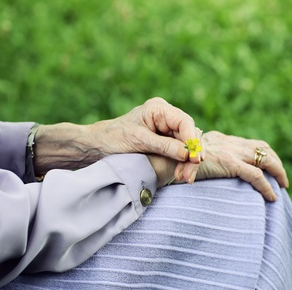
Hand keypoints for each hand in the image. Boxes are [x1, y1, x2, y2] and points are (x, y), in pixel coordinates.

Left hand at [34, 98, 201, 177]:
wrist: (96, 146)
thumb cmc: (113, 139)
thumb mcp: (139, 142)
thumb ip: (164, 146)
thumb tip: (188, 154)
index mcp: (159, 109)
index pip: (185, 122)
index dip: (193, 141)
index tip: (195, 158)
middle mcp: (166, 117)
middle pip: (189, 135)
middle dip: (191, 156)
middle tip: (188, 176)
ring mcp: (166, 130)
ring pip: (187, 146)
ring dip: (188, 163)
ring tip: (185, 179)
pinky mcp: (165, 142)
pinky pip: (179, 153)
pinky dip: (181, 165)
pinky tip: (179, 176)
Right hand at [148, 131, 288, 201]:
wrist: (171, 158)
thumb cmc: (177, 160)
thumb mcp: (193, 155)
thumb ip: (203, 158)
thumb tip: (203, 170)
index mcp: (223, 140)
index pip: (248, 143)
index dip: (262, 153)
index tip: (269, 165)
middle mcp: (230, 143)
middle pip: (261, 147)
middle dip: (275, 161)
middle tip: (282, 177)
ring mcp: (231, 153)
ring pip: (265, 159)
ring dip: (278, 171)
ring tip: (283, 185)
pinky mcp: (231, 164)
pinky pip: (256, 176)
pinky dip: (267, 187)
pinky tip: (272, 197)